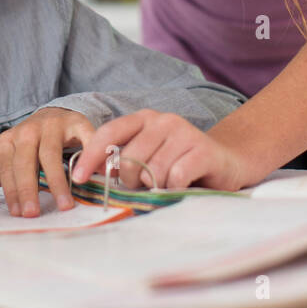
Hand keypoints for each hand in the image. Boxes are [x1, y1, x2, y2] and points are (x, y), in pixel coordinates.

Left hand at [0, 107, 94, 216]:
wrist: (55, 117)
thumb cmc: (28, 148)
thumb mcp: (4, 163)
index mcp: (7, 141)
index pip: (7, 169)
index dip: (12, 192)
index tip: (19, 214)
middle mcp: (28, 130)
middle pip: (26, 161)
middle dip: (28, 188)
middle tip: (33, 214)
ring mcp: (53, 125)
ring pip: (52, 154)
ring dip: (58, 181)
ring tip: (64, 205)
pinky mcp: (76, 123)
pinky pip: (82, 141)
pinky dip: (88, 157)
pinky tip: (89, 175)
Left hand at [70, 109, 249, 192]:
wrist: (228, 162)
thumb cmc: (181, 164)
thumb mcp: (149, 157)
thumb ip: (125, 161)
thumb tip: (91, 178)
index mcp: (144, 119)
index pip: (109, 133)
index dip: (91, 155)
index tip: (79, 179)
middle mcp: (163, 120)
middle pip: (130, 158)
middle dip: (132, 181)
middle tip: (146, 186)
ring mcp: (184, 133)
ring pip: (152, 170)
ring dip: (156, 186)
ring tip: (168, 184)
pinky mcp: (202, 150)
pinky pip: (175, 177)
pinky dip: (174, 188)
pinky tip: (183, 185)